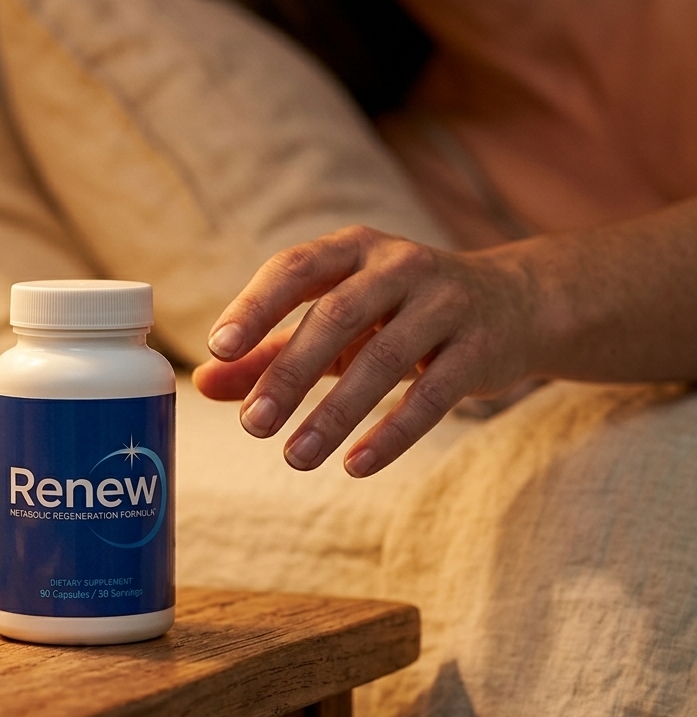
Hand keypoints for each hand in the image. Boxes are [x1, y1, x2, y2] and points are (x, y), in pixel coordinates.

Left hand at [192, 225, 537, 475]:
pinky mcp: (481, 349)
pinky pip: (432, 395)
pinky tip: (356, 465)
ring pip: (384, 359)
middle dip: (290, 373)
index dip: (254, 306)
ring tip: (295, 458)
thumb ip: (268, 350)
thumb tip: (201, 382)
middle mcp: (399, 266)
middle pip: (336, 316)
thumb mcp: (335, 320)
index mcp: (353, 251)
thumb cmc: (397, 313)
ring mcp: (445, 303)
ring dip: (335, 413)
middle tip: (253, 424)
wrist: (514, 303)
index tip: (217, 349)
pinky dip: (393, 432)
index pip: (294, 269)